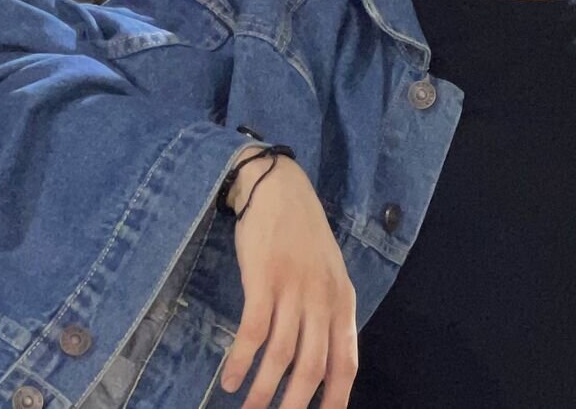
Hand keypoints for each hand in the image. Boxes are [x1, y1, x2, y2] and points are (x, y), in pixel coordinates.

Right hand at [220, 147, 358, 408]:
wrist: (279, 189)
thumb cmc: (302, 235)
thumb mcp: (328, 274)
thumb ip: (328, 314)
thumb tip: (323, 363)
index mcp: (342, 301)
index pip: (346, 362)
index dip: (336, 398)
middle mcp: (322, 299)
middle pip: (313, 367)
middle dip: (296, 405)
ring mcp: (293, 289)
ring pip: (281, 355)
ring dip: (263, 390)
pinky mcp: (264, 279)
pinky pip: (253, 331)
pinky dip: (240, 360)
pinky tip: (229, 379)